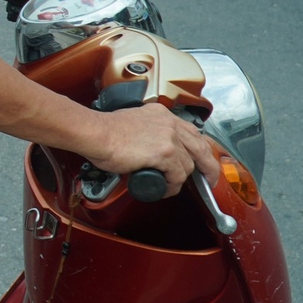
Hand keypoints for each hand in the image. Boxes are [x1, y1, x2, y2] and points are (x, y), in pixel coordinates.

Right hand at [87, 101, 221, 193]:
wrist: (94, 133)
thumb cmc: (103, 131)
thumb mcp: (132, 124)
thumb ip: (147, 133)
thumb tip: (149, 150)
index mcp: (161, 114)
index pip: (191, 131)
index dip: (198, 149)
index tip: (200, 160)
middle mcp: (169, 123)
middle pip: (201, 147)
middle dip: (208, 167)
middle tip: (208, 180)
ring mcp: (169, 137)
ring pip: (188, 165)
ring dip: (180, 179)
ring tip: (169, 186)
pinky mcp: (164, 153)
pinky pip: (177, 176)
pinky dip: (172, 186)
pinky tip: (163, 188)